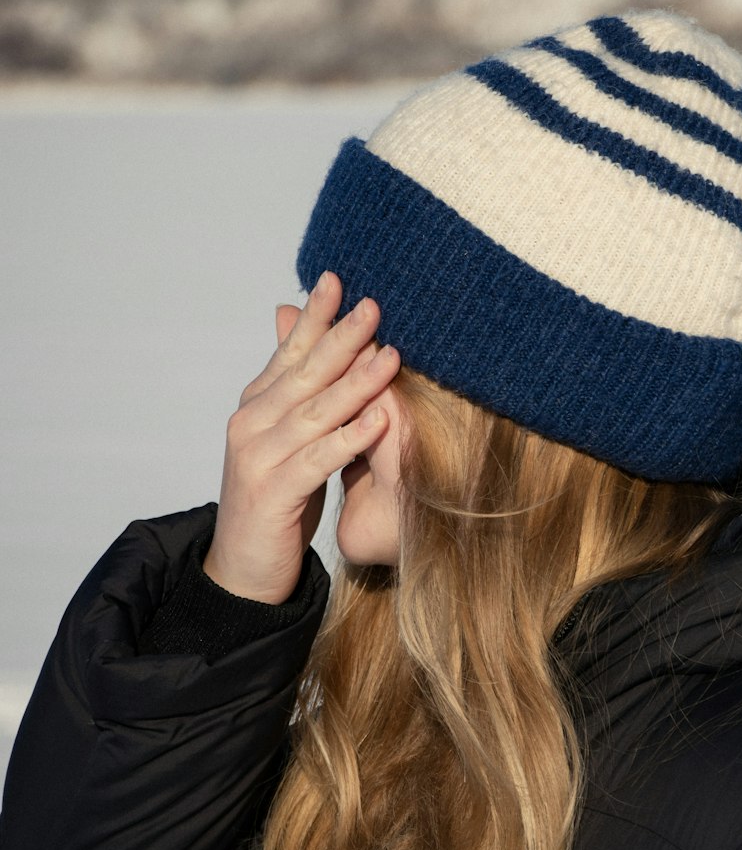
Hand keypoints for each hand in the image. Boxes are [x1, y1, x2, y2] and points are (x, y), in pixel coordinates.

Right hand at [202, 271, 400, 603]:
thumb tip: (302, 339)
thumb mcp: (288, 440)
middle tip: (373, 305)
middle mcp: (250, 424)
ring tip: (391, 356)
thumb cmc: (275, 501)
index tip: (337, 279)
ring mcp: (258, 458)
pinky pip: (317, 460)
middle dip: (340, 337)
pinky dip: (349, 439)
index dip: (313, 318)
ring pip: (314, 412)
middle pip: (304, 373)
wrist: (242, 570)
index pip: (289, 353)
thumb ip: (299, 394)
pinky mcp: (272, 493)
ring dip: (355, 383)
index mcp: (256, 407)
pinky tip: (378, 422)